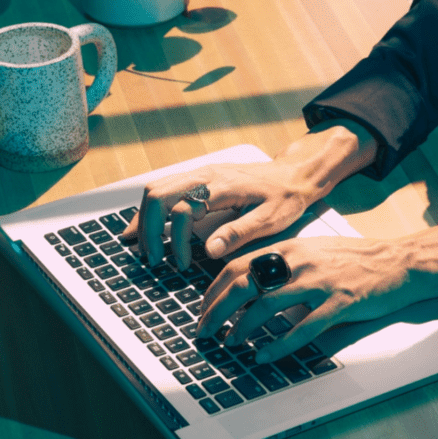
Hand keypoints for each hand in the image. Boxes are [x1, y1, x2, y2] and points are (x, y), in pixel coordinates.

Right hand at [121, 162, 314, 269]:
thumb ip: (239, 233)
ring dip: (145, 219)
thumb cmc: (284, 198)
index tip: (181, 264)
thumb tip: (210, 249)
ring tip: (146, 248)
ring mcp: (199, 173)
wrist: (293, 175)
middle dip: (149, 229)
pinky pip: (164, 188)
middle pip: (158, 196)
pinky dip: (150, 209)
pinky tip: (146, 227)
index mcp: (222, 187)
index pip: (182, 210)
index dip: (177, 241)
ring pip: (155, 190)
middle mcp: (205, 175)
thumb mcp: (270, 220)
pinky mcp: (198, 177)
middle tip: (153, 259)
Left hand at [197, 215, 437, 363]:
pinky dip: (279, 344)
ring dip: (242, 328)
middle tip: (205, 332)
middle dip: (217, 311)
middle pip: (243, 285)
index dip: (214, 291)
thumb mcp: (313, 252)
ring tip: (231, 344)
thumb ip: (282, 265)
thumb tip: (250, 284)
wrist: (400, 261)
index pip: (238, 267)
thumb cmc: (355, 260)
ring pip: (266, 306)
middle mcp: (298, 262)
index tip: (203, 310)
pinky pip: (303, 328)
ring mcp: (319, 282)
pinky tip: (265, 355)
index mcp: (289, 248)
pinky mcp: (339, 303)